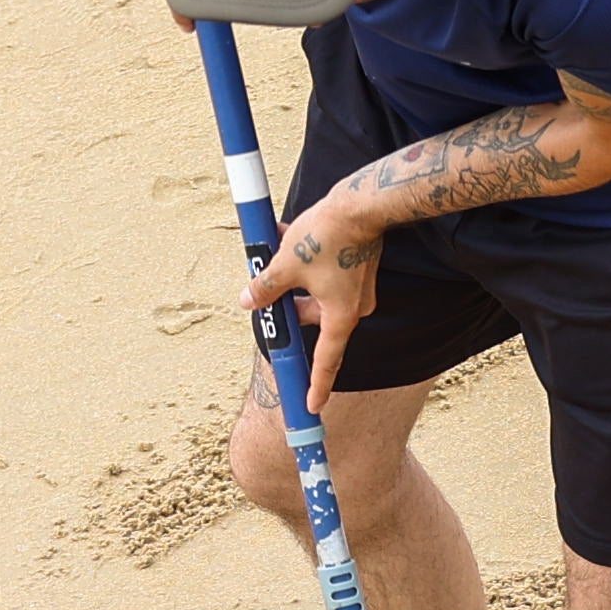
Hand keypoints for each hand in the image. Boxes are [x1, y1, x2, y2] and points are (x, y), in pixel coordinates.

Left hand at [245, 201, 379, 409]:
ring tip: (276, 250)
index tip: (312, 406)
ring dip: (294, 279)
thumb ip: (265, 287)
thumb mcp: (286, 264)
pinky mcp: (358, 269)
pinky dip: (307, 266)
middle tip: (265, 290)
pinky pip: (326, 277)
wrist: (363, 204)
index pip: (326, 361)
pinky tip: (289, 239)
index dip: (317, 386)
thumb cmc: (328, 235)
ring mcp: (359, 288)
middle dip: (287, 305)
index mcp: (340, 316)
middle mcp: (353, 308)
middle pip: (313, 320)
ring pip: (316, 294)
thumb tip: (247, 300)